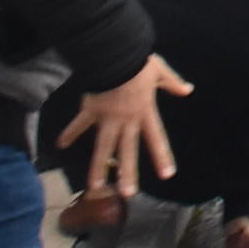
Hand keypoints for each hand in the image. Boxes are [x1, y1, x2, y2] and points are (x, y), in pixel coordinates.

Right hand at [54, 56, 192, 198]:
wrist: (115, 53)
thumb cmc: (138, 62)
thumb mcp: (160, 71)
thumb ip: (172, 83)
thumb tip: (188, 90)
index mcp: (145, 111)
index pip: (156, 137)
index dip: (162, 156)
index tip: (167, 174)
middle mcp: (127, 119)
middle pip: (128, 150)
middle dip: (128, 172)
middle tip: (128, 194)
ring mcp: (107, 117)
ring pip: (103, 146)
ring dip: (98, 167)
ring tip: (95, 187)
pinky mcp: (91, 110)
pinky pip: (79, 124)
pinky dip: (70, 132)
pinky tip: (60, 145)